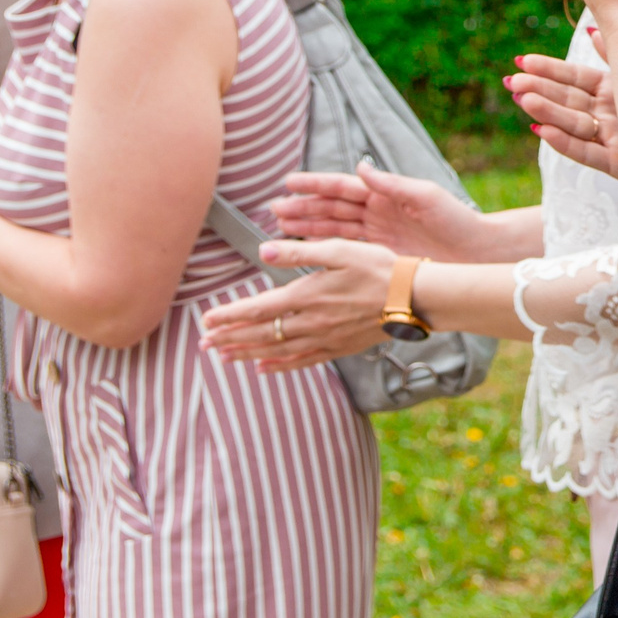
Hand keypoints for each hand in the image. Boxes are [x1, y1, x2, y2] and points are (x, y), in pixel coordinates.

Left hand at [196, 238, 394, 371]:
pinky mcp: (338, 348)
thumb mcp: (340, 250)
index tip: (207, 320)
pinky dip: (278, 366)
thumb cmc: (379, 268)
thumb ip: (299, 254)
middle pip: (261, 334)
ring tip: (224, 356)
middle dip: (229, 338)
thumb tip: (264, 252)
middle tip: (204, 343)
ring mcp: (324, 339)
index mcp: (306, 296)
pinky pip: (301, 361)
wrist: (413, 298)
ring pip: (276, 351)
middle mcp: (310, 322)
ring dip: (246, 353)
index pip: (257, 309)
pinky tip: (263, 368)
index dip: (229, 315)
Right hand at [271, 164, 502, 260]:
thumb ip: (391, 184)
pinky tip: (304, 250)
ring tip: (279, 227)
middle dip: (302, 207)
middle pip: (331, 208)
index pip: (342, 187)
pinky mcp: (380, 255)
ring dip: (307, 227)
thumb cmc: (458, 221)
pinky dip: (323, 249)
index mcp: (386, 194)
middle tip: (274, 209)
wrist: (476, 253)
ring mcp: (377, 234)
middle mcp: (378, 212)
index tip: (289, 181)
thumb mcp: (425, 197)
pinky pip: (346, 249)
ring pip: (333, 228)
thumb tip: (361, 167)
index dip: (315, 184)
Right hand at [507, 32, 617, 181]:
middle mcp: (611, 113)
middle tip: (509, 80)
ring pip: (571, 124)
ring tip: (520, 99)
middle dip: (538, 90)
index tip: (522, 60)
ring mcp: (613, 138)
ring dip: (544, 112)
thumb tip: (592, 30)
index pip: (576, 78)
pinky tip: (540, 129)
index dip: (549, 70)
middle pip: (567, 100)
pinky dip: (563, 141)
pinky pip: (585, 153)